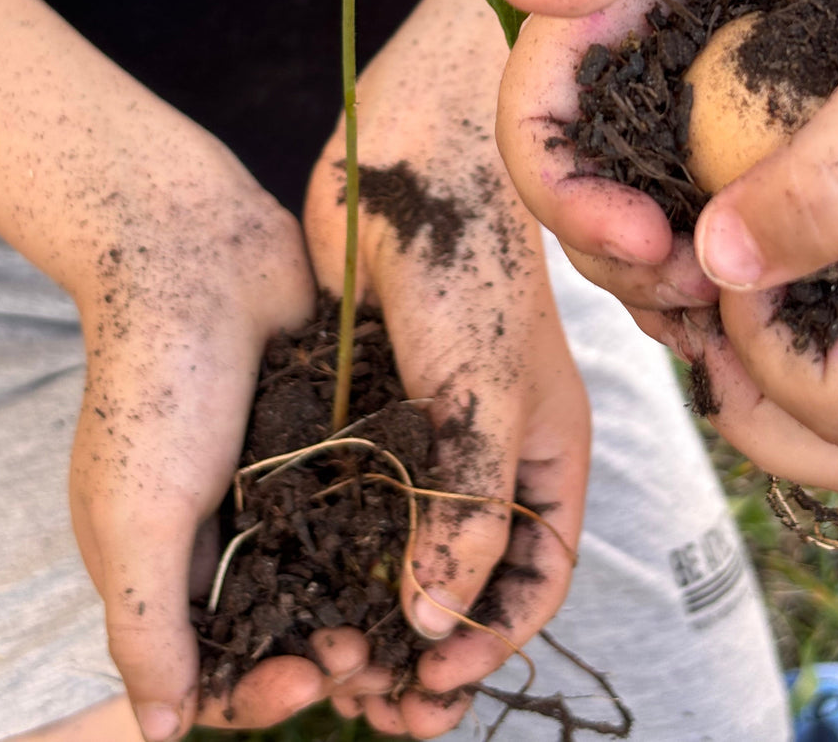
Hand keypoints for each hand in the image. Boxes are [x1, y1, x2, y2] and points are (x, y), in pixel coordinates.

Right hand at [65, 129, 354, 740]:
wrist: (195, 253)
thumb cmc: (154, 387)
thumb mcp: (134, 518)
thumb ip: (145, 625)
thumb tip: (162, 733)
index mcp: (161, 560)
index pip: (211, 665)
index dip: (257, 691)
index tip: (308, 679)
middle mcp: (220, 529)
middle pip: (279, 626)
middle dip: (322, 654)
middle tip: (367, 659)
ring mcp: (274, 482)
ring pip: (327, 571)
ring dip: (363, 606)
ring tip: (405, 618)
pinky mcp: (320, 436)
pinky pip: (357, 502)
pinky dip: (382, 537)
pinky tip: (423, 552)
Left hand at [304, 0, 589, 738]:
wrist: (403, 151)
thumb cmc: (471, 256)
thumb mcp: (486, 387)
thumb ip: (469, 501)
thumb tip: (431, 617)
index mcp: (544, 446)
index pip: (537, 573)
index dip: (493, 639)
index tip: (432, 684)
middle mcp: (485, 448)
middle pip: (468, 577)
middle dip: (429, 645)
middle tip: (374, 704)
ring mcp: (420, 426)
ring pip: (401, 546)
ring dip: (371, 609)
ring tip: (326, 665)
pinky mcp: (359, 402)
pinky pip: (348, 493)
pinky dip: (330, 547)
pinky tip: (293, 583)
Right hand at [497, 0, 837, 491]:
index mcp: (594, 5)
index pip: (537, 124)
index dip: (567, 196)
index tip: (641, 237)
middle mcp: (632, 56)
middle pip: (586, 188)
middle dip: (622, 254)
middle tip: (702, 294)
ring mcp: (698, 89)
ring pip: (653, 208)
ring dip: (675, 273)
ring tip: (735, 316)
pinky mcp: (763, 110)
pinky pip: (732, 201)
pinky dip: (740, 253)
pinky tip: (780, 288)